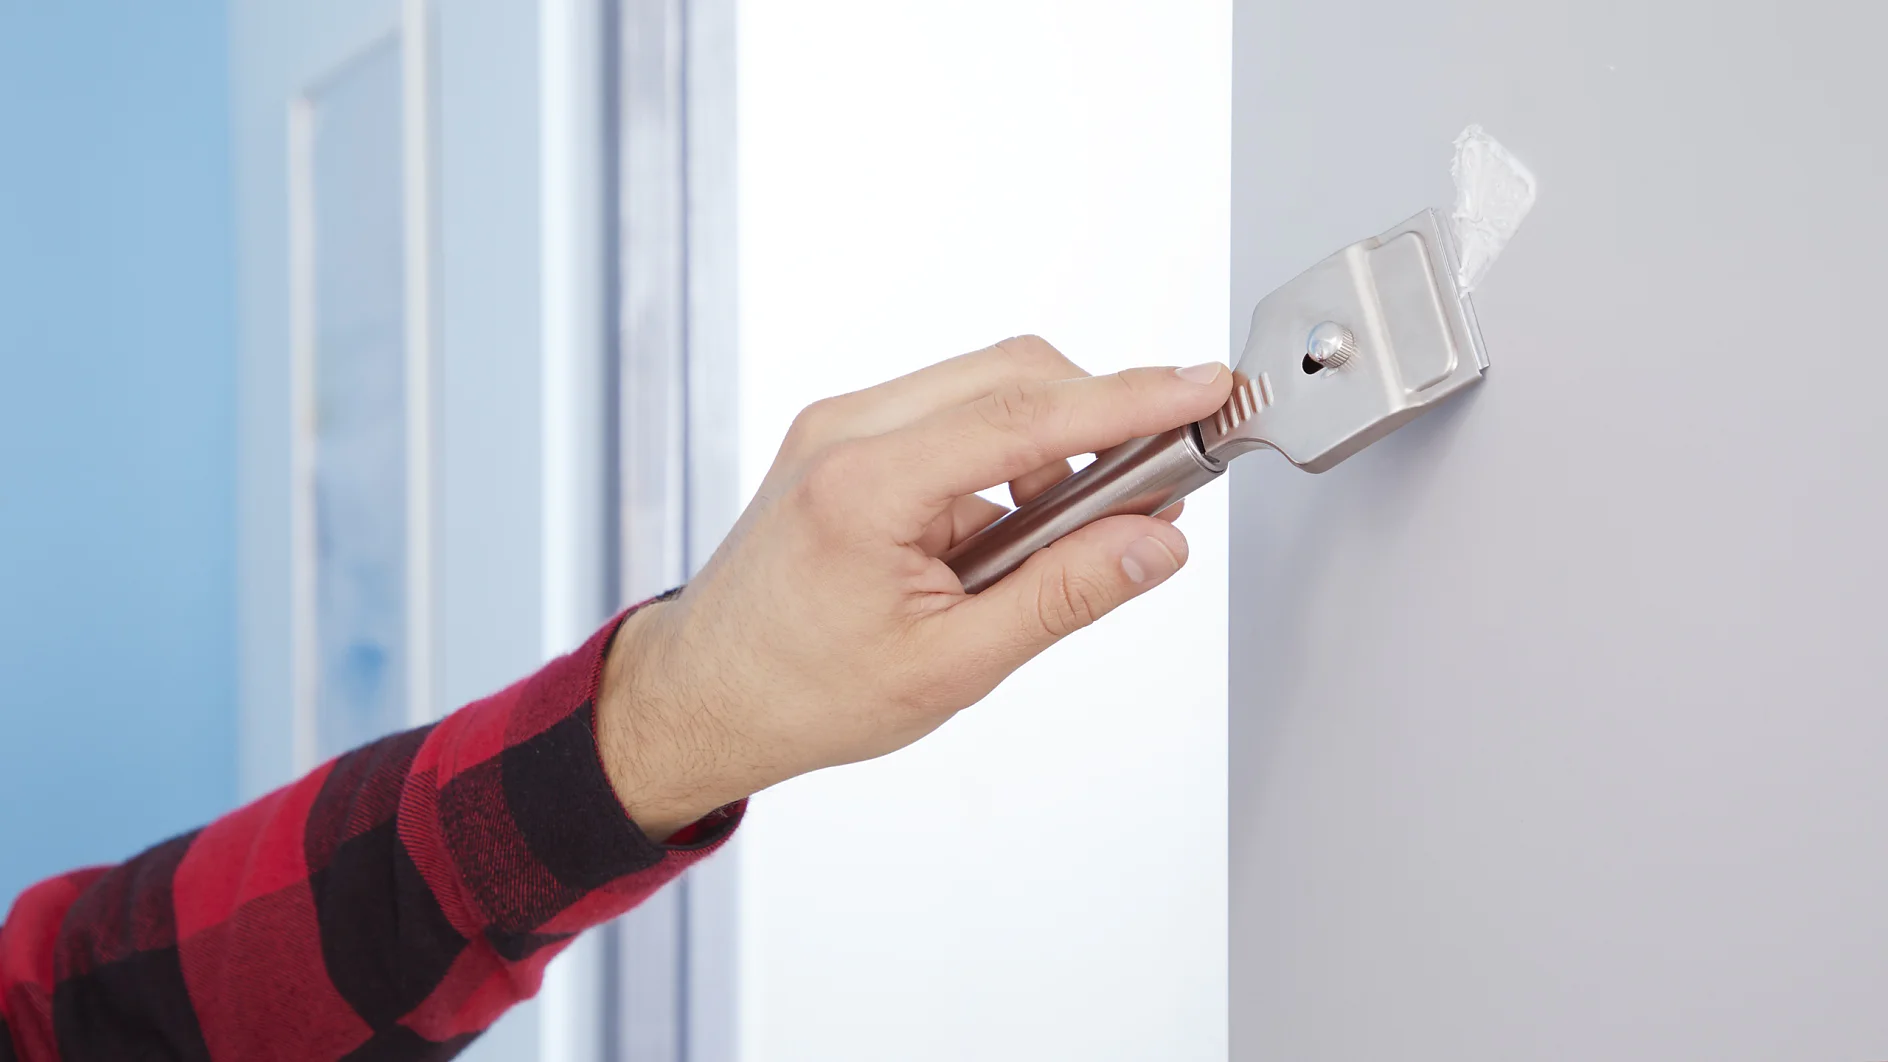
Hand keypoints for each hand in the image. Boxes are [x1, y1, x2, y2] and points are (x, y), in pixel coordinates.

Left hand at [596, 336, 1232, 838]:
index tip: (1203, 387)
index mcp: (865, 486)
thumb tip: (1155, 544)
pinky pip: (952, 415)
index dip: (1131, 399)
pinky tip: (1001, 536)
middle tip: (1152, 490)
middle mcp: (845, 431)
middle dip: (1099, 418)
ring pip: (986, 388)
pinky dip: (1003, 458)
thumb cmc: (802, 692)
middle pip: (1013, 374)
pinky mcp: (845, 436)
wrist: (704, 695)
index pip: (1028, 415)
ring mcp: (839, 425)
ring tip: (1051, 544)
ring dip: (1048, 447)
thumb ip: (1064, 595)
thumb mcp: (951, 666)